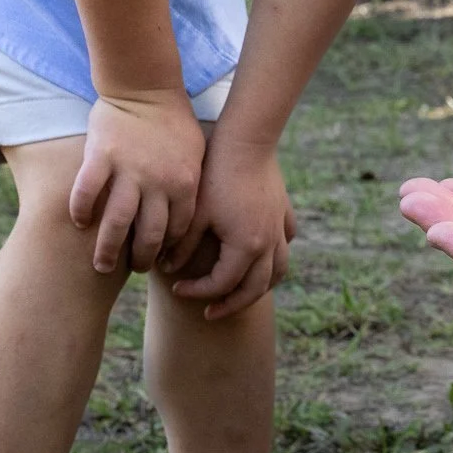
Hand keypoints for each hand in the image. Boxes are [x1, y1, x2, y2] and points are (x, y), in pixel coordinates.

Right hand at [69, 91, 204, 274]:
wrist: (146, 86)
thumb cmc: (173, 121)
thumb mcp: (194, 154)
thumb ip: (189, 185)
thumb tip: (187, 220)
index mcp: (184, 183)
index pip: (177, 231)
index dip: (168, 250)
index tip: (160, 260)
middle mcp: (157, 182)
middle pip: (148, 236)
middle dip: (140, 260)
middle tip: (131, 269)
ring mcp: (128, 170)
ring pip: (116, 225)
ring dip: (107, 251)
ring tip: (101, 265)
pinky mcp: (100, 157)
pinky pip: (85, 193)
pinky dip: (80, 212)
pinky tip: (78, 222)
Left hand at [169, 137, 292, 318]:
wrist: (246, 141)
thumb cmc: (216, 175)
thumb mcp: (195, 213)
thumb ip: (182, 245)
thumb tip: (167, 269)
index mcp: (246, 246)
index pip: (221, 284)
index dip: (197, 291)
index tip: (177, 288)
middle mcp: (268, 243)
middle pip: (254, 289)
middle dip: (230, 304)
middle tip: (210, 311)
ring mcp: (279, 228)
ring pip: (278, 271)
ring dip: (259, 287)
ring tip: (240, 292)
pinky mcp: (283, 212)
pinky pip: (285, 244)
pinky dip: (275, 256)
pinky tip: (263, 255)